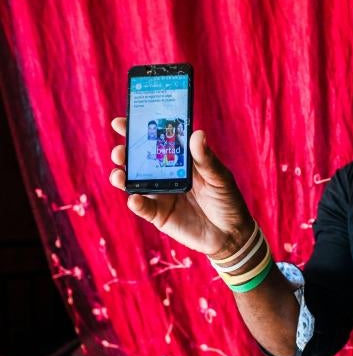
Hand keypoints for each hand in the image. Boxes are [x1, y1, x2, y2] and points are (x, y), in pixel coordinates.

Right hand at [108, 118, 253, 253]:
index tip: (121, 122)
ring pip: (134, 183)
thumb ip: (206, 159)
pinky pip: (143, 207)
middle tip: (120, 151)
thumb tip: (197, 134)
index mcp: (180, 159)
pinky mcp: (159, 215)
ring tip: (119, 174)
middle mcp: (166, 174)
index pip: (156, 140)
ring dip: (122, 177)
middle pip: (139, 160)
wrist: (231, 233)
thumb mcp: (220, 177)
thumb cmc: (227, 199)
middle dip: (125, 153)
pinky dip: (136, 202)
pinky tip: (134, 198)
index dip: (137, 130)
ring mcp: (160, 194)